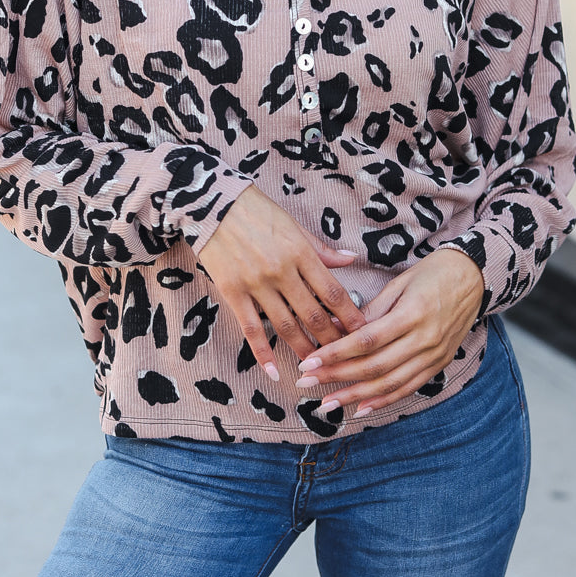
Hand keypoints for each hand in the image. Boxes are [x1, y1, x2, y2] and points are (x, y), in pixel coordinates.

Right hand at [196, 186, 366, 379]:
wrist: (211, 204)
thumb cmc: (256, 211)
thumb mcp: (294, 225)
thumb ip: (322, 249)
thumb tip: (352, 259)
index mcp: (301, 252)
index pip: (333, 292)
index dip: (351, 316)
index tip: (364, 333)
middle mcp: (281, 271)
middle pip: (314, 314)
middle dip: (333, 340)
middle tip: (346, 357)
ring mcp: (256, 284)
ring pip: (286, 326)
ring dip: (304, 349)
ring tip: (318, 368)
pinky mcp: (233, 292)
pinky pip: (251, 329)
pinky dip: (264, 353)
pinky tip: (275, 372)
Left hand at [293, 247, 484, 418]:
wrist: (473, 278)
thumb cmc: (432, 275)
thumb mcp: (399, 284)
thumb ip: (370, 311)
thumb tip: (336, 328)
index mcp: (411, 314)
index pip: (366, 340)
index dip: (336, 353)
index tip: (309, 361)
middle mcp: (424, 339)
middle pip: (374, 366)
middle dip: (337, 377)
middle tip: (306, 382)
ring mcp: (434, 355)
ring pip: (389, 383)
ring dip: (355, 396)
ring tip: (326, 404)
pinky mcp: (439, 364)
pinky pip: (408, 388)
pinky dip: (384, 401)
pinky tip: (361, 409)